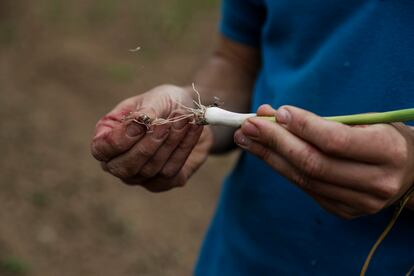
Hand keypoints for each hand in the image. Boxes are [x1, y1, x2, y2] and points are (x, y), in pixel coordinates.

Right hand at [91, 85, 212, 191]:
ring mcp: (140, 176)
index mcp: (107, 137)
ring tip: (184, 119)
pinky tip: (192, 129)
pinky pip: (172, 172)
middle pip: (126, 167)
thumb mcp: (156, 99)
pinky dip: (184, 149)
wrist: (190, 115)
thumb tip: (140, 122)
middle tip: (165, 124)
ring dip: (170, 143)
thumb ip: (146, 111)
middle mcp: (119, 161)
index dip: (119, 140)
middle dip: (147, 145)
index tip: (140, 124)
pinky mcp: (163, 183)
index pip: (102, 149)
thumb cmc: (165, 103)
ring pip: (151, 169)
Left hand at [235, 105, 413, 218]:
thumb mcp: (364, 121)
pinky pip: (306, 188)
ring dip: (269, 156)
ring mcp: (360, 202)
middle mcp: (376, 182)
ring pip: (304, 179)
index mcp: (387, 152)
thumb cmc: (381, 137)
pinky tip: (265, 153)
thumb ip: (321, 120)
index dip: (303, 126)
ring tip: (246, 138)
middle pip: (313, 164)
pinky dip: (282, 169)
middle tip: (248, 125)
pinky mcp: (345, 211)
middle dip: (275, 142)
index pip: (335, 141)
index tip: (276, 112)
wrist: (408, 171)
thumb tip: (272, 113)